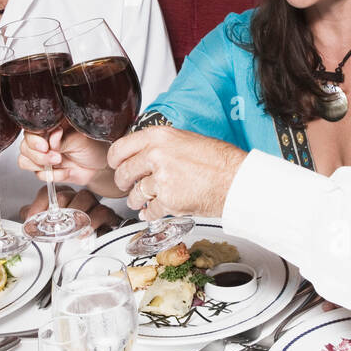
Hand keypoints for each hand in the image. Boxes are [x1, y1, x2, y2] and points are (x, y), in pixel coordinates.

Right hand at [17, 127, 110, 186]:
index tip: (45, 146)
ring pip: (25, 160)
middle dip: (39, 155)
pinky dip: (53, 176)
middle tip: (56, 158)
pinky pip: (38, 174)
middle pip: (25, 146)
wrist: (100, 168)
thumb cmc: (94, 148)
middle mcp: (43, 139)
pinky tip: (66, 171)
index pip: (31, 130)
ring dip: (41, 165)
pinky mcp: (45, 170)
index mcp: (51, 125)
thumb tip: (52, 136)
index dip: (34, 139)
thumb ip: (63, 139)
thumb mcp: (80, 139)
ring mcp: (42, 155)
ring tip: (59, 163)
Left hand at [20, 185, 120, 233]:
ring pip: (84, 198)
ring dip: (74, 214)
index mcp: (60, 196)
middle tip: (50, 227)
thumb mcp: (48, 225)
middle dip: (55, 212)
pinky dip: (93, 222)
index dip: (38, 206)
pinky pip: (102, 212)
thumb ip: (35, 217)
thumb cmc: (69, 232)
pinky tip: (84, 233)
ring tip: (68, 229)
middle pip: (63, 195)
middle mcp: (75, 196)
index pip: (46, 193)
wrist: (88, 246)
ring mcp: (92, 204)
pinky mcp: (106, 215)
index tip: (32, 219)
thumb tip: (25, 216)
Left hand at [107, 126, 245, 220]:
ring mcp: (161, 179)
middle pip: (123, 172)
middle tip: (126, 185)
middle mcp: (157, 155)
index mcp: (159, 136)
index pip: (121, 147)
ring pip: (135, 194)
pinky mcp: (168, 200)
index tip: (115, 164)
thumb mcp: (186, 139)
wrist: (236, 179)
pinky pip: (150, 210)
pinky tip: (153, 211)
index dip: (114, 159)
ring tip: (141, 200)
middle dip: (123, 182)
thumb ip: (162, 145)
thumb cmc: (219, 160)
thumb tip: (146, 153)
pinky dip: (150, 214)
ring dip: (136, 200)